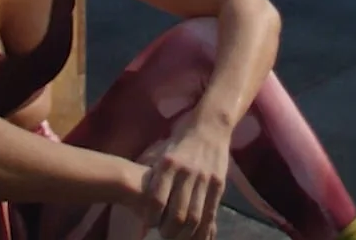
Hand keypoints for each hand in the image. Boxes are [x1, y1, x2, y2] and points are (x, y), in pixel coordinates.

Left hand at [137, 114, 230, 238]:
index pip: (156, 199)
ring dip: (185, 234)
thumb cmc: (180, 142)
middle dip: (168, 231)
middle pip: (177, 214)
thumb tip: (137, 199)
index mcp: (168, 164)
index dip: (151, 217)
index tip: (149, 222)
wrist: (210, 127)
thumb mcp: (162, 154)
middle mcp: (186, 172)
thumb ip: (154, 176)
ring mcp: (205, 179)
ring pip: (195, 217)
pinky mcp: (218, 184)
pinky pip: (211, 213)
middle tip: (164, 234)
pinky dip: (203, 229)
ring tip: (178, 237)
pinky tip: (196, 236)